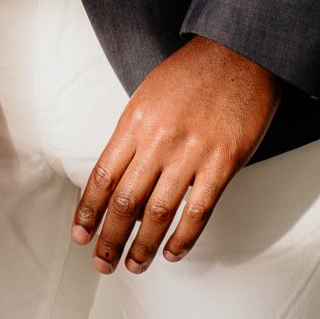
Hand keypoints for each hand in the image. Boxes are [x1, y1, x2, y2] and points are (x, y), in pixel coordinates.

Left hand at [71, 36, 280, 274]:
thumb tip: (120, 179)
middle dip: (109, 237)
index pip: (102, 175)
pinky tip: (172, 253)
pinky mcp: (222, 162)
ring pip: (158, 213)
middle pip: (125, 200)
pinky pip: (198, 211)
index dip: (88, 210)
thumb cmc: (192, 74)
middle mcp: (158, 139)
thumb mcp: (149, 96)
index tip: (79, 234)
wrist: (239, 52)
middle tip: (102, 263)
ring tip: (134, 265)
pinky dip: (183, 238)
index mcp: (135, 121)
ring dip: (143, 246)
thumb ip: (134, 136)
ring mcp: (191, 153)